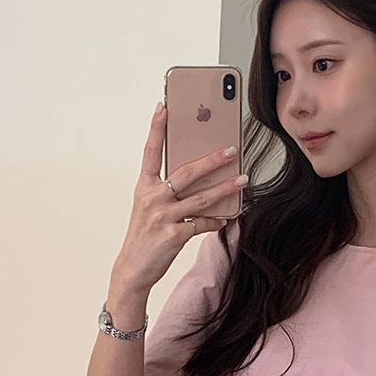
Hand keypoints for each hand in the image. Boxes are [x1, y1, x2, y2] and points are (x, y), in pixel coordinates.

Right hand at [112, 103, 246, 292]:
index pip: (150, 152)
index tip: (164, 106)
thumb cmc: (144, 234)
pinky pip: (202, 223)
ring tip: (243, 179)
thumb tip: (201, 176)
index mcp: (144, 187)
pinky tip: (227, 217)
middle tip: (232, 149)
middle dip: (211, 160)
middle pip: (186, 173)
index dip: (156, 128)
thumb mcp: (149, 207)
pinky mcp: (174, 235)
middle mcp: (152, 198)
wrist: (132, 269)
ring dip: (225, 188)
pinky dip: (216, 220)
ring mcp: (162, 217)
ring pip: (201, 198)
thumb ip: (169, 190)